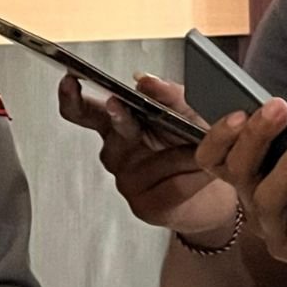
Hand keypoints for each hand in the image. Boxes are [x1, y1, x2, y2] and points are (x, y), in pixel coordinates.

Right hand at [58, 74, 237, 239]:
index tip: (70, 81)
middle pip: (111, 130)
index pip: (83, 110)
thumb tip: (145, 80)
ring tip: (203, 150)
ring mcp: (125, 181)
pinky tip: (202, 172)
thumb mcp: (187, 112)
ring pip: (154, 159)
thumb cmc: (193, 146)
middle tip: (118, 105)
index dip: (71, 97)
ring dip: (185, 153)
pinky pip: (172, 185)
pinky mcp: (144, 206)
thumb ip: (168, 94)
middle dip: (117, 116)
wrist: (216, 191)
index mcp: (115, 124)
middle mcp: (115, 152)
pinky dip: (195, 176)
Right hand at [198, 100, 286, 266]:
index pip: (210, 158)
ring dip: (286, 168)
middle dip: (255, 136)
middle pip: (237, 170)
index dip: (218, 136)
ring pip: (265, 197)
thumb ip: (279, 143)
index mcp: (244, 179)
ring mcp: (272, 230)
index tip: (238, 113)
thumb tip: (276, 113)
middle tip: (277, 108)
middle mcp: (250, 204)